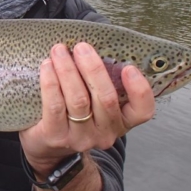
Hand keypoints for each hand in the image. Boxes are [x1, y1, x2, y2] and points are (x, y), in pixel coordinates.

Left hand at [19, 42, 154, 175]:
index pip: (143, 111)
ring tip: (59, 51)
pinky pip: (55, 106)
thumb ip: (101, 81)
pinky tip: (47, 66)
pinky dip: (51, 82)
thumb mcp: (95, 102)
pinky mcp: (56, 137)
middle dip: (93, 68)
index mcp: (122, 121)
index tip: (129, 67)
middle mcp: (106, 133)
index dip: (139, 90)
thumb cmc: (74, 113)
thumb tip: (95, 44)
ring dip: (68, 70)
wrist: (47, 146)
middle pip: (105, 99)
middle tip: (81, 47)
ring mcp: (81, 138)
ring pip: (78, 100)